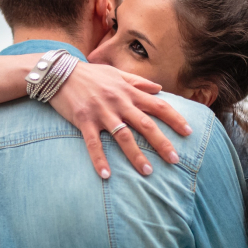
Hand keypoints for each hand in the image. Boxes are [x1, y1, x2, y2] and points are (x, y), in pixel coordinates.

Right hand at [50, 63, 192, 178]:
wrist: (58, 72)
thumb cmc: (90, 74)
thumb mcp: (117, 74)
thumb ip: (138, 82)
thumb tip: (159, 88)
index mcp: (129, 92)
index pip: (158, 105)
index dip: (175, 118)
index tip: (188, 131)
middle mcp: (118, 102)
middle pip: (146, 124)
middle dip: (162, 142)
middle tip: (175, 159)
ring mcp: (102, 112)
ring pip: (123, 137)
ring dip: (136, 155)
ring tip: (147, 172)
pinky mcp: (84, 121)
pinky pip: (93, 143)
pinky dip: (99, 159)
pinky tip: (106, 175)